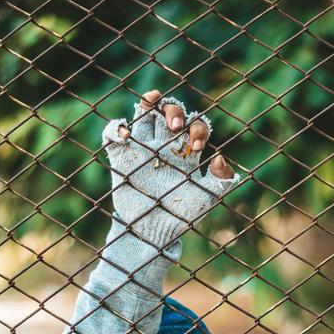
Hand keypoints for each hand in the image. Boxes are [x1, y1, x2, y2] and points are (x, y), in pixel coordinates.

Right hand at [102, 89, 236, 247]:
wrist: (154, 232)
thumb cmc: (181, 216)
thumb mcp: (207, 199)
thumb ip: (220, 181)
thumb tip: (220, 157)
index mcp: (186, 152)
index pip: (195, 125)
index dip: (197, 128)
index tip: (196, 147)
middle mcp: (165, 145)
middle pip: (170, 112)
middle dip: (174, 112)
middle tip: (175, 128)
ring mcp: (142, 148)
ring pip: (144, 112)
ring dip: (148, 102)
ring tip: (151, 101)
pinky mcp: (121, 157)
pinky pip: (113, 133)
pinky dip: (116, 127)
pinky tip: (125, 134)